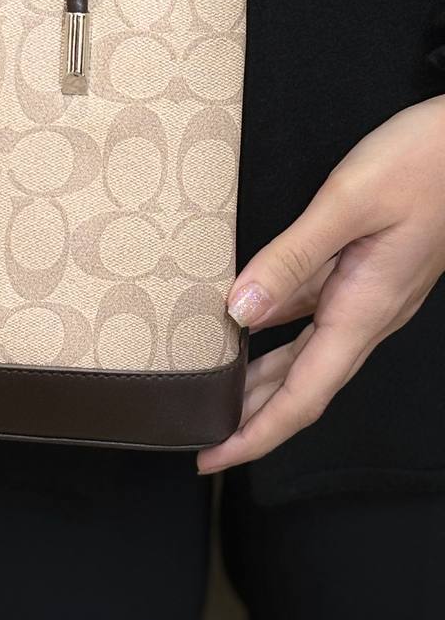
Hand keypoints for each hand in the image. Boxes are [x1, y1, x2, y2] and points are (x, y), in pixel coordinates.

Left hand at [198, 95, 444, 472]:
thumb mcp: (349, 202)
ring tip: (212, 392)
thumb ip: (292, 257)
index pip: (302, 397)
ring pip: (305, 353)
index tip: (213, 458)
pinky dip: (274, 330)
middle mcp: (366, 313)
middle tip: (198, 434)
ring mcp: (368, 294)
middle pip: (300, 386)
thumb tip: (240, 309)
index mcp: (364, 310)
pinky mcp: (365, 270)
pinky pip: (311, 315)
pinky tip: (245, 321)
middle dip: (249, 418)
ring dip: (259, 379)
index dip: (255, 434)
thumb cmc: (425, 161)